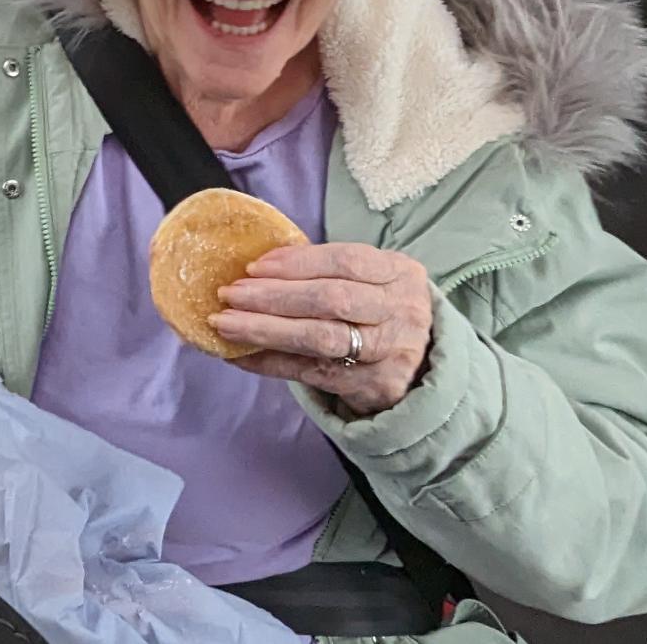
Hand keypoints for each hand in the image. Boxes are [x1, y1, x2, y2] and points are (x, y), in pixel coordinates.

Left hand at [210, 244, 433, 415]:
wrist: (422, 367)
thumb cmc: (379, 312)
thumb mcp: (372, 280)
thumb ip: (328, 271)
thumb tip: (257, 268)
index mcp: (400, 274)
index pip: (346, 261)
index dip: (296, 263)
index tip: (253, 267)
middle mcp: (401, 312)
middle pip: (331, 300)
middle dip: (273, 296)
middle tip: (229, 295)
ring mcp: (390, 352)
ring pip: (319, 338)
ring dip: (265, 330)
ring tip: (224, 323)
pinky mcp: (372, 386)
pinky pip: (309, 372)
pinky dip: (269, 362)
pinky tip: (238, 354)